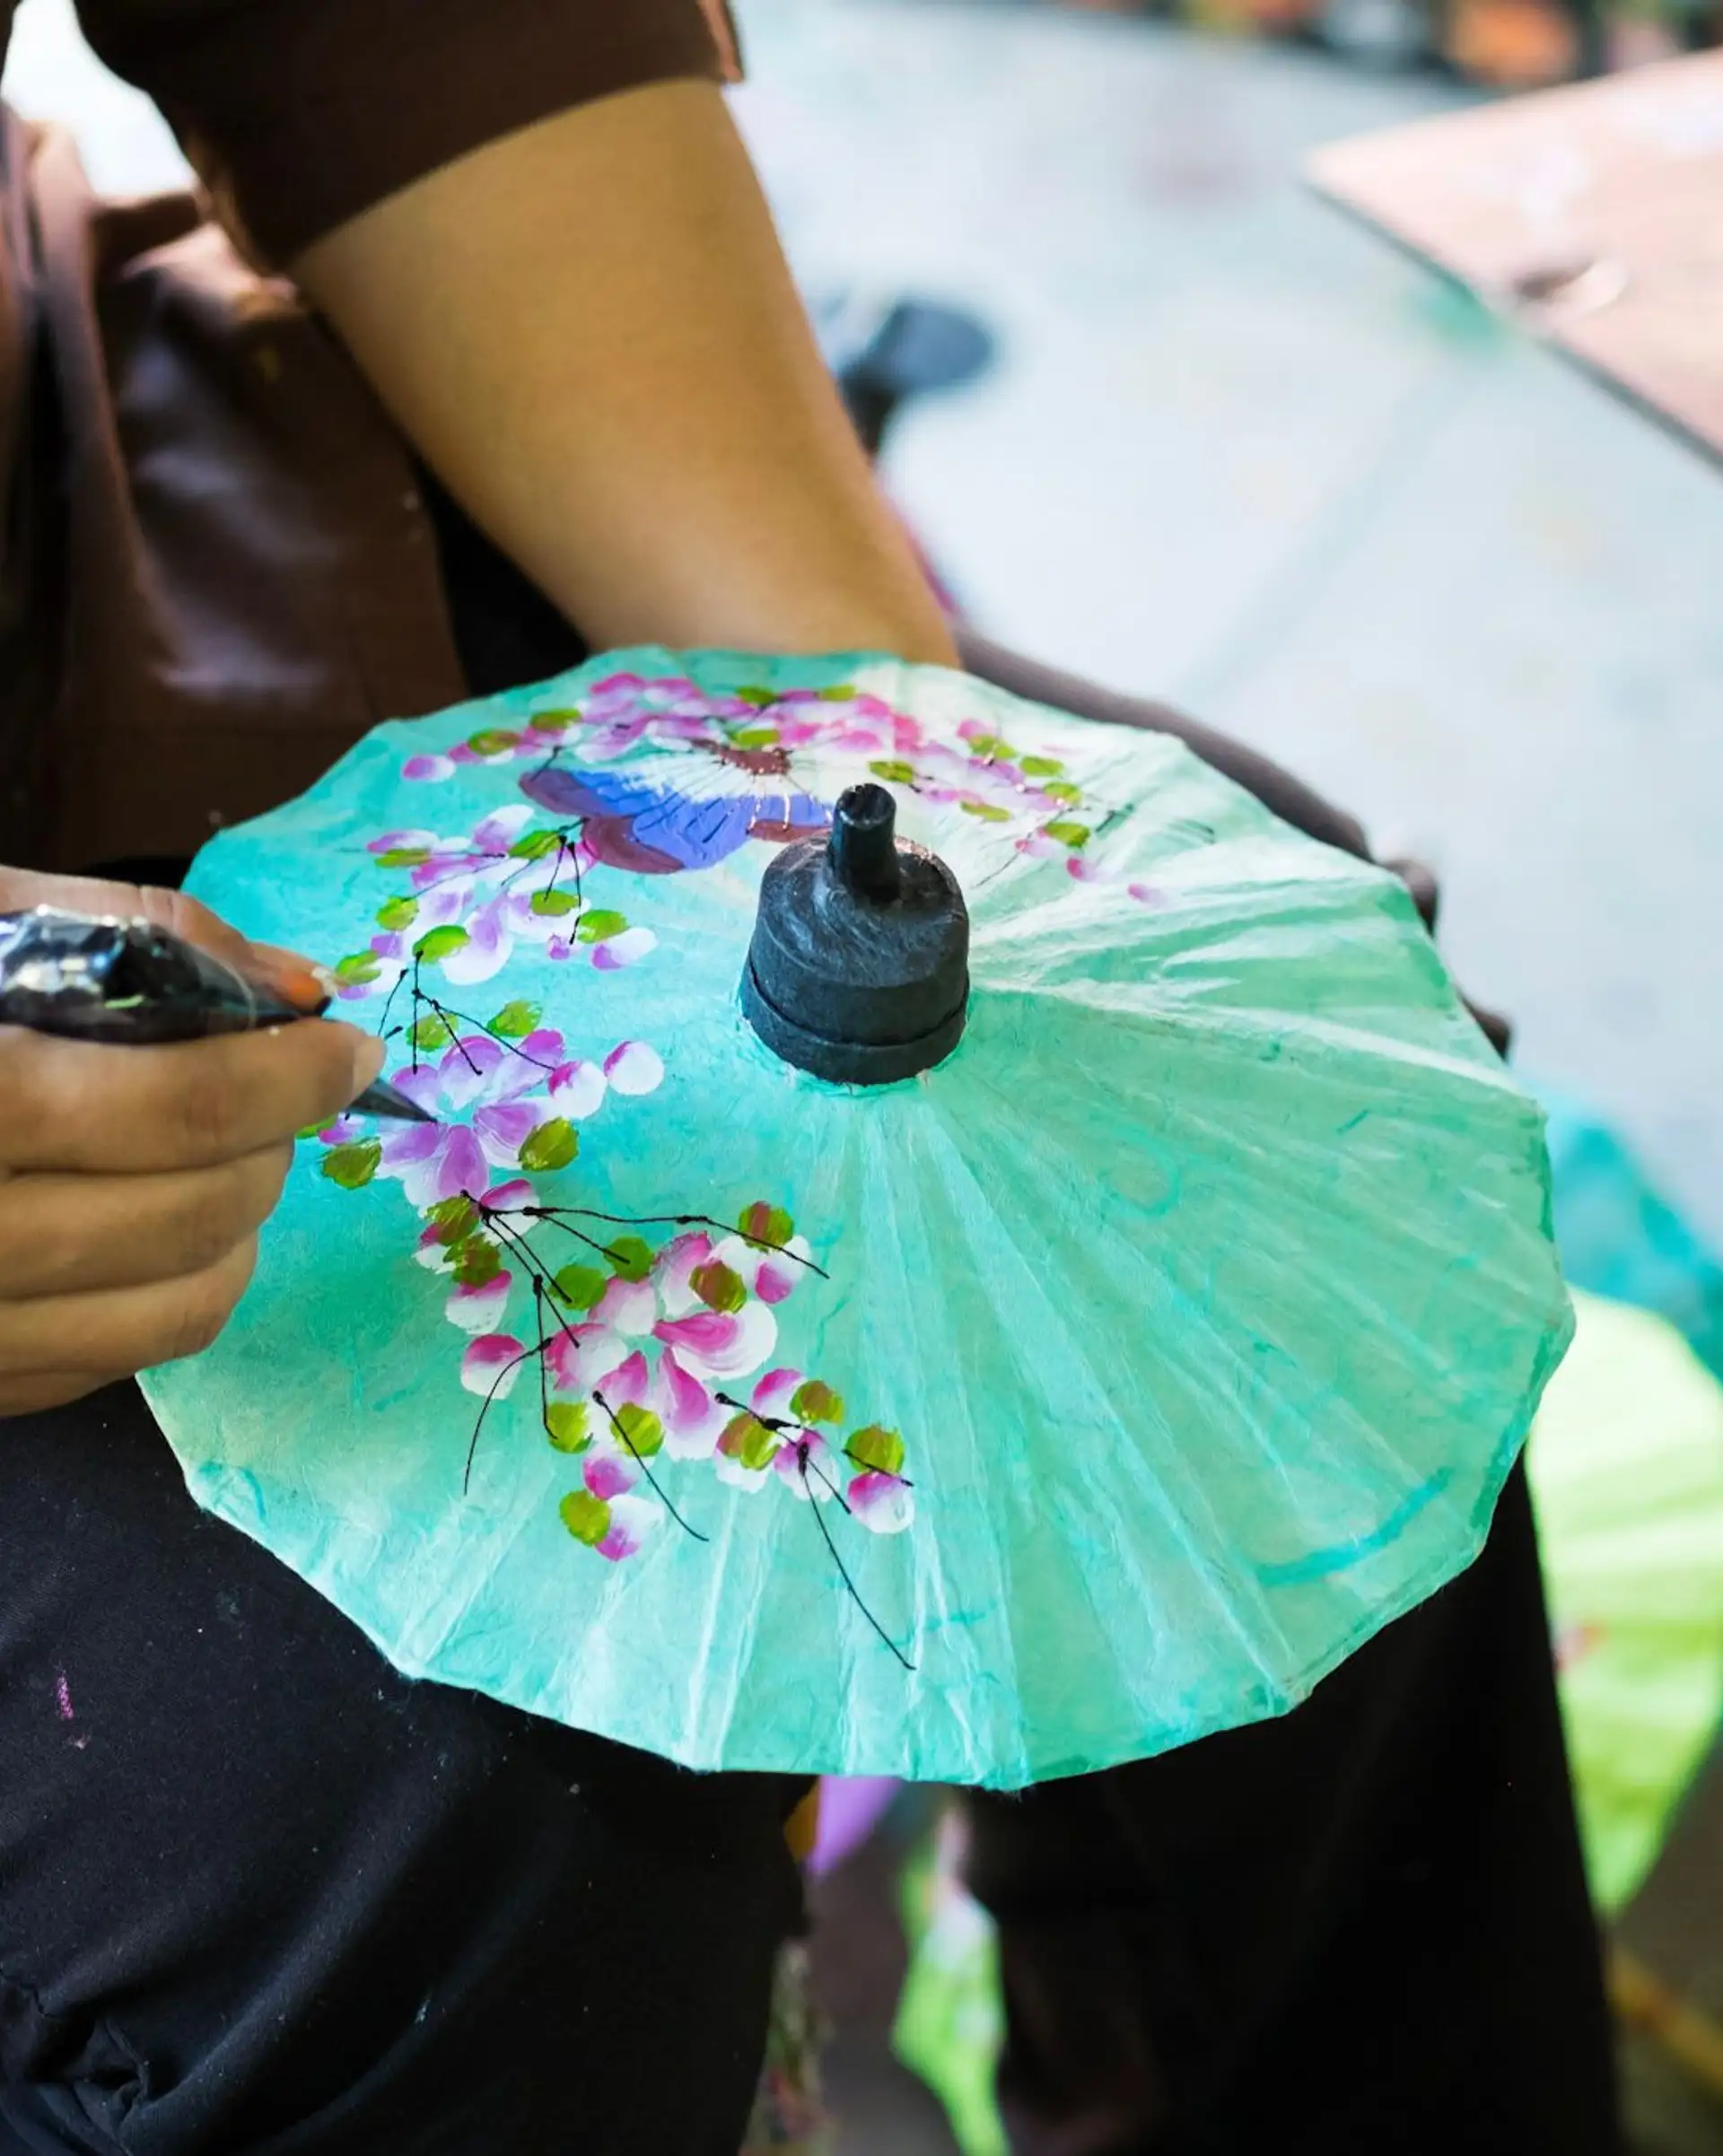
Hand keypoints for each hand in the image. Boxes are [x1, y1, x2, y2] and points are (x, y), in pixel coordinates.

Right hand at [0, 868, 385, 1415]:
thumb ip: (132, 937)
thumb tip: (294, 988)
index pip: (171, 1109)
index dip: (285, 1080)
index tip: (342, 1048)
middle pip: (187, 1216)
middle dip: (271, 1149)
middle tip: (278, 1097)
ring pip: (174, 1310)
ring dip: (240, 1228)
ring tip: (226, 1158)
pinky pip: (114, 1361)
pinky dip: (172, 1290)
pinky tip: (150, 1223)